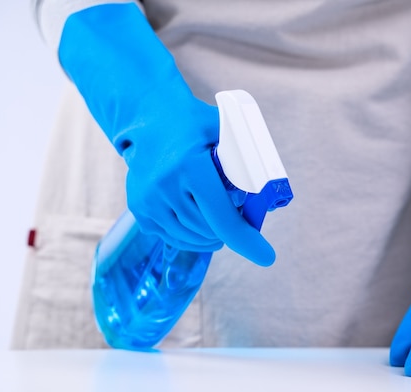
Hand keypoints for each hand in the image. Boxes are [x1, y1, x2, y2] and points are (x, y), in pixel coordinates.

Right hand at [58, 3, 274, 264]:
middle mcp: (165, 185)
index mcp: (189, 165)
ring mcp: (148, 200)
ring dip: (210, 238)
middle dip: (229, 234)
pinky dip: (190, 238)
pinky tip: (200, 225)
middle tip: (242, 224)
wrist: (148, 117)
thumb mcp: (223, 128)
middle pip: (208, 230)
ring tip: (220, 225)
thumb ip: (246, 155)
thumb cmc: (193, 123)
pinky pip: (171, 237)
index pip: (221, 216)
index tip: (267, 256)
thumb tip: (271, 192)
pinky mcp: (139, 210)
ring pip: (189, 238)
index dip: (245, 240)